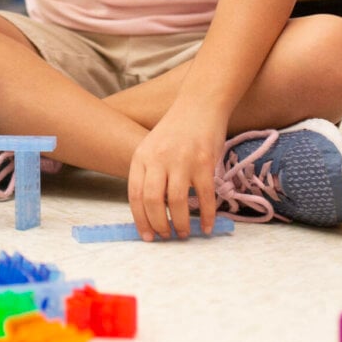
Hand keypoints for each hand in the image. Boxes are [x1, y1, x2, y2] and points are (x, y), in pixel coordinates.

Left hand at [126, 104, 222, 241]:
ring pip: (177, 202)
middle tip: (167, 237)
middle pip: (153, 201)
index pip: (135, 195)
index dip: (140, 220)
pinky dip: (206, 216)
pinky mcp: (204, 162)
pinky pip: (204, 197)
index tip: (147, 237)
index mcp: (141, 156)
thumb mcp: (152, 147)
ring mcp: (182, 160)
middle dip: (159, 225)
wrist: (200, 104)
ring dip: (180, 224)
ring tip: (184, 233)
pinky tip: (206, 227)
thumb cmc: (176, 130)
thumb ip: (149, 174)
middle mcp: (159, 158)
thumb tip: (152, 212)